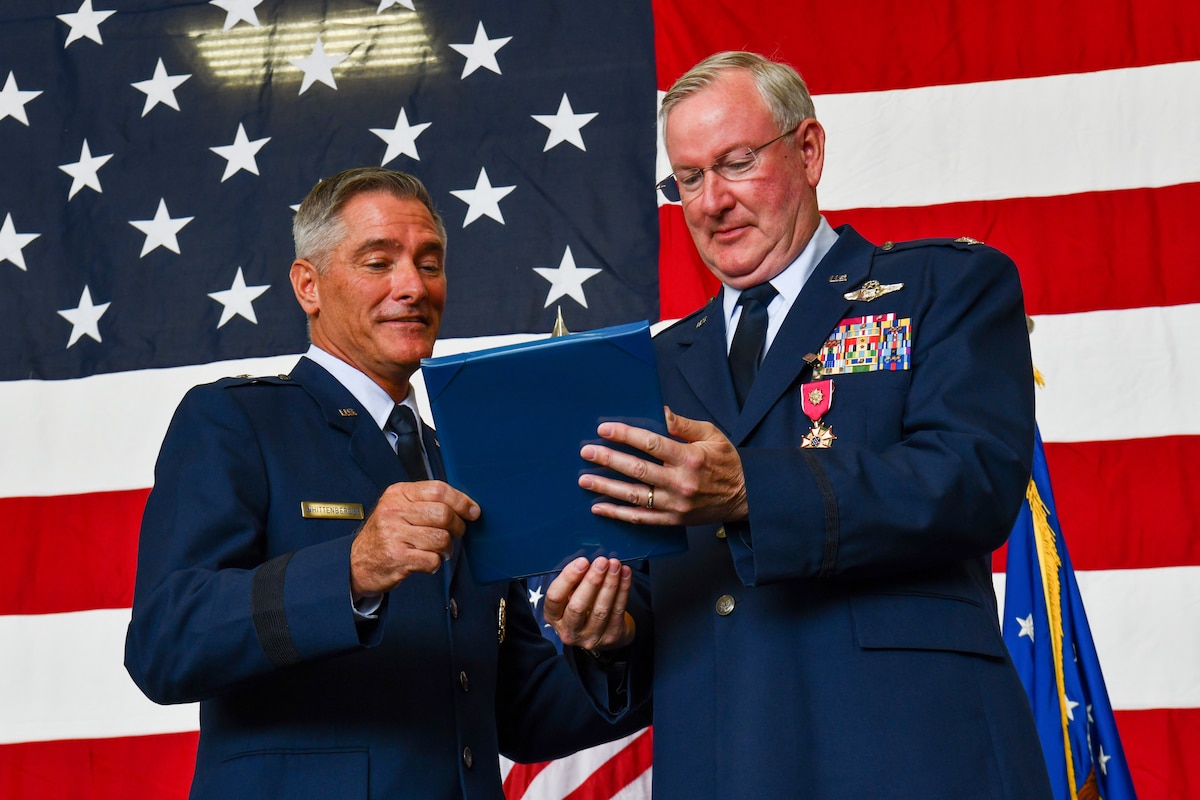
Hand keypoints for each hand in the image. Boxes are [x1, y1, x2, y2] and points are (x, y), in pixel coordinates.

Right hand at [349, 480, 479, 598]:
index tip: (472, 511)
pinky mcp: (397, 557)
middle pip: (443, 514)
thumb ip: (425, 502)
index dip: (461, 501)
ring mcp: (394, 534)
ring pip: (441, 538)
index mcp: (398, 494)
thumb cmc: (385, 534)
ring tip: (436, 550)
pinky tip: (425, 561)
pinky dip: (435, 563)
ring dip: (446, 548)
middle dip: (457, 527)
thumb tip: (464, 504)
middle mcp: (394, 511)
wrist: (356, 562)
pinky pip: (433, 559)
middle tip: (454, 534)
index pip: (438, 490)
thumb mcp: (398, 508)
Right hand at [544, 557, 635, 651]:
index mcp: (554, 617)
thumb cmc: (583, 605)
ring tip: (615, 565)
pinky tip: (625, 574)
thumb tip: (587, 561)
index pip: (555, 598)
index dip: (568, 578)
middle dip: (591, 581)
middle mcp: (569, 630)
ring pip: (600, 609)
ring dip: (610, 584)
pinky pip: (618, 610)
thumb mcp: (571, 594)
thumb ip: (574, 581)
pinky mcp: (610, 637)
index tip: (582, 562)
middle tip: (601, 562)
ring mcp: (590, 637)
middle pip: (577, 606)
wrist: (604, 632)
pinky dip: (623, 589)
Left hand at [579, 407, 747, 526]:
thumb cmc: (727, 462)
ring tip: (584, 480)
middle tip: (587, 452)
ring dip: (606, 488)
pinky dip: (618, 514)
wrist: (745, 497)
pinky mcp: (673, 520)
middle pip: (637, 470)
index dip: (626, 435)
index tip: (605, 429)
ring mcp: (676, 504)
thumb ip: (683, 425)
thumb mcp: (711, 435)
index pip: (651, 444)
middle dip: (609, 460)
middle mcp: (681, 482)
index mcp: (690, 458)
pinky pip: (641, 518)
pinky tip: (599, 508)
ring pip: (634, 496)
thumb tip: (661, 412)